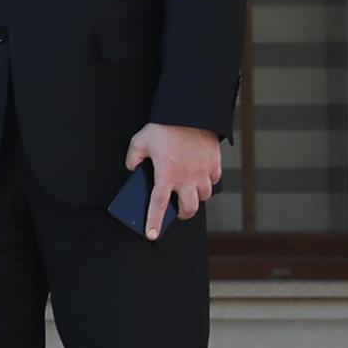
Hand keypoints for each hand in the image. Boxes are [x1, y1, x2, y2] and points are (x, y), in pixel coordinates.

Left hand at [127, 122, 224, 239]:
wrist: (190, 113)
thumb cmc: (165, 128)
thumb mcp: (140, 141)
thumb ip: (133, 158)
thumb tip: (132, 168)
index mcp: (166, 175)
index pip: (157, 205)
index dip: (154, 222)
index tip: (151, 235)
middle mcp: (187, 178)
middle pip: (189, 208)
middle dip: (182, 214)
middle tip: (176, 211)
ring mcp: (203, 172)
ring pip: (204, 196)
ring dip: (195, 197)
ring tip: (187, 191)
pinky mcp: (215, 164)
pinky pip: (214, 180)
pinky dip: (208, 181)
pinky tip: (200, 177)